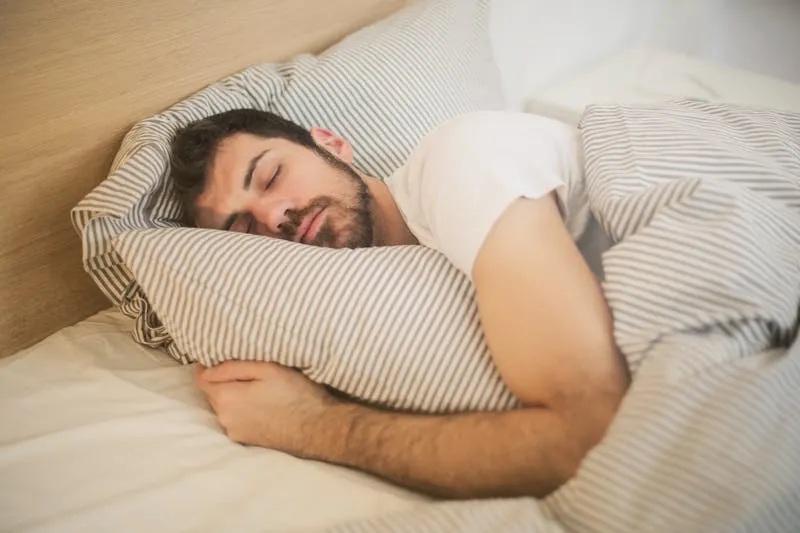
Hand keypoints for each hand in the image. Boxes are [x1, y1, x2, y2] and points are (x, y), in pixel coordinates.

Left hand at [195, 361, 337, 455]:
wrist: (317, 428)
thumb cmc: (295, 394)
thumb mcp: (267, 369)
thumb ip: (232, 367)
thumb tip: (206, 369)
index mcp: (226, 398)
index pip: (202, 379)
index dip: (208, 366)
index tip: (221, 358)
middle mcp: (225, 418)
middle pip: (213, 393)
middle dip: (224, 381)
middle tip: (248, 372)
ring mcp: (235, 431)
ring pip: (225, 407)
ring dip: (234, 396)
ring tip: (258, 389)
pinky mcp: (246, 440)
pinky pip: (236, 419)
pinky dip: (243, 410)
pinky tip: (263, 405)